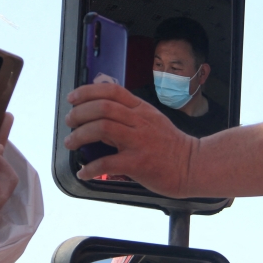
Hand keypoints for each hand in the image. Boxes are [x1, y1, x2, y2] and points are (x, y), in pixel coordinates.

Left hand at [64, 84, 197, 197]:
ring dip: (80, 135)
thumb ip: (129, 115)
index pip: (111, 90)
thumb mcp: (152, 120)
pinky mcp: (138, 163)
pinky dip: (91, 167)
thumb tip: (99, 116)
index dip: (88, 91)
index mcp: (142, 109)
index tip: (73, 98)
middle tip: (70, 121)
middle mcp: (140, 121)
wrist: (193, 166)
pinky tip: (84, 171)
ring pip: (102, 128)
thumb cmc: (171, 146)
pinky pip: (107, 162)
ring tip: (71, 142)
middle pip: (102, 107)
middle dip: (79, 113)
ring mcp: (139, 141)